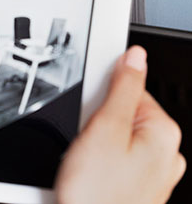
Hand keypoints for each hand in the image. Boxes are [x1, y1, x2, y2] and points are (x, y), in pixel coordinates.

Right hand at [55, 46, 184, 203]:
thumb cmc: (97, 194)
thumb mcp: (103, 130)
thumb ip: (122, 89)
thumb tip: (134, 57)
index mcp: (164, 134)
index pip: (131, 89)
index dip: (101, 94)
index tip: (87, 103)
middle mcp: (166, 155)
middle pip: (121, 114)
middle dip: (96, 121)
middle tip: (83, 139)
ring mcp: (151, 176)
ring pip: (113, 140)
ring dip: (92, 145)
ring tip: (81, 162)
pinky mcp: (134, 190)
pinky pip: (111, 162)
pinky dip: (94, 164)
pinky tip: (83, 175)